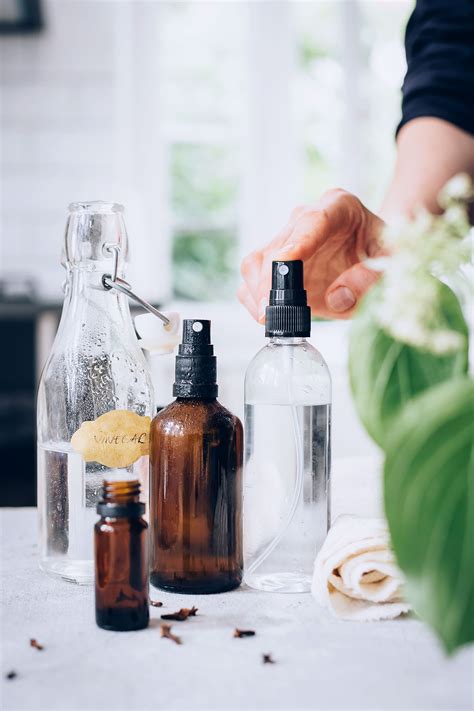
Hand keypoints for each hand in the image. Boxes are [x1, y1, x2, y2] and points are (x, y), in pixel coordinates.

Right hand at [238, 189, 385, 320]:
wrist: (376, 255)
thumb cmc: (384, 255)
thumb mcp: (392, 265)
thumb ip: (369, 279)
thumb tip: (335, 297)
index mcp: (340, 208)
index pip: (313, 221)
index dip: (297, 242)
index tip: (285, 262)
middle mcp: (306, 219)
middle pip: (278, 245)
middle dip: (270, 280)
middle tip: (272, 311)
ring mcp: (286, 240)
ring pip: (257, 261)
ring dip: (257, 291)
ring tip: (269, 318)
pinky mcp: (274, 263)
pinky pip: (251, 279)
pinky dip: (252, 299)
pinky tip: (267, 317)